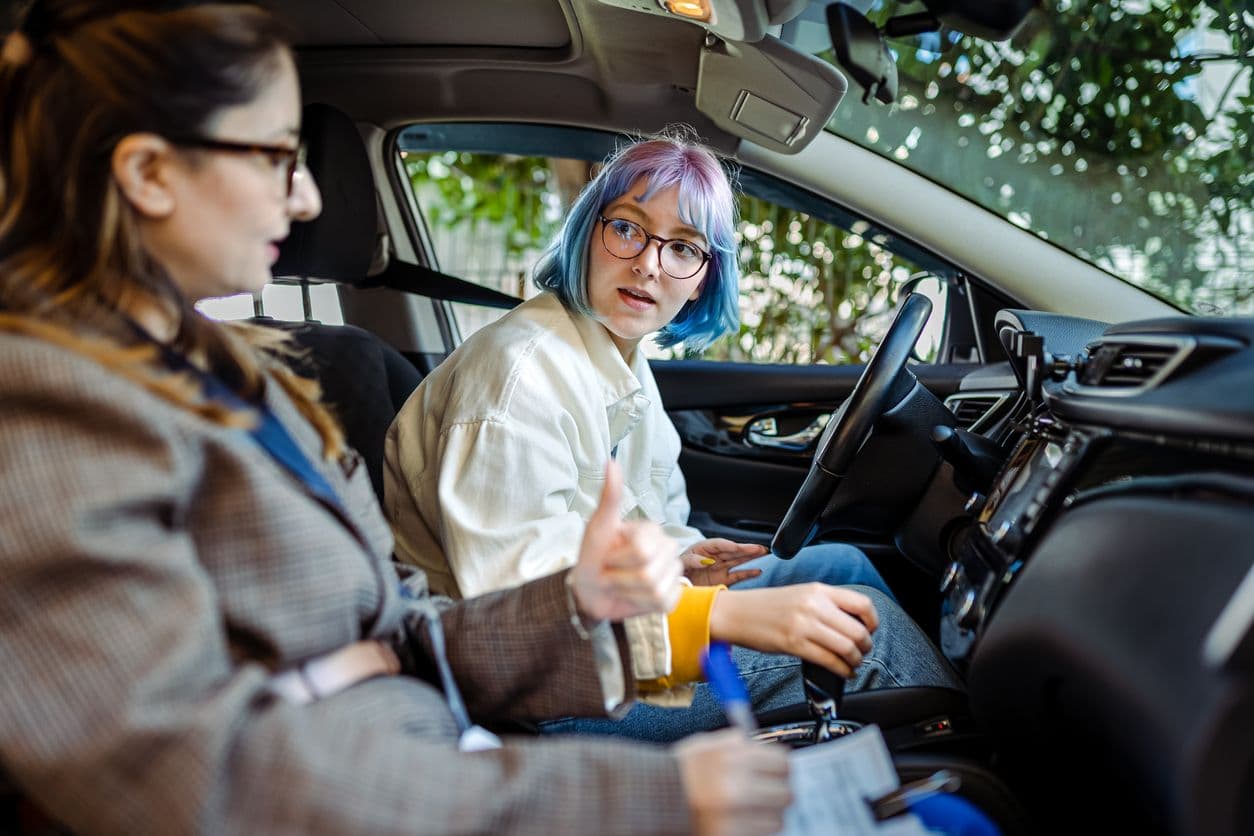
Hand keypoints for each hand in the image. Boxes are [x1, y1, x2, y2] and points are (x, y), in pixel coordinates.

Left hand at [570, 459, 682, 620]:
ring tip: (617, 584)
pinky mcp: (671, 597)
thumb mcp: (598, 526)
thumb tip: (610, 461)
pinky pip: (661, 603)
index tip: (606, 555)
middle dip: (619, 577)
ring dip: (625, 592)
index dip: (616, 558)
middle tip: (610, 572)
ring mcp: (672, 574)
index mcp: (652, 531)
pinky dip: (638, 604)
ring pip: (653, 590)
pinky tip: (631, 596)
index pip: (641, 551)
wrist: (588, 589)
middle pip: (647, 573)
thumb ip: (610, 497)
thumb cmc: (592, 555)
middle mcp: (668, 549)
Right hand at [675, 729, 790, 835]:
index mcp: (733, 759)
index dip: (781, 766)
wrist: (650, 799)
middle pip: (785, 793)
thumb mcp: (706, 745)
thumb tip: (763, 746)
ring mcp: (734, 816)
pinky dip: (755, 830)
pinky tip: (742, 821)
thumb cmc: (677, 773)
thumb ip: (736, 743)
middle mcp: (737, 787)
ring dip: (768, 815)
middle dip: (778, 792)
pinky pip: (760, 835)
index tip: (777, 770)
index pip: (783, 762)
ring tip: (752, 810)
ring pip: (777, 819)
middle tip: (769, 792)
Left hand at [680, 539, 767, 586]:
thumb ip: (692, 560)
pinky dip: (747, 573)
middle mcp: (713, 556)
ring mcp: (719, 568)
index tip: (737, 547)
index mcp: (702, 548)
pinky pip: (737, 575)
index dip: (728, 545)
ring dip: (750, 557)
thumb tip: (706, 561)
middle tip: (759, 548)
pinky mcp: (722, 579)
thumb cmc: (677, 569)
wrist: (675, 585)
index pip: (718, 544)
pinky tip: (758, 571)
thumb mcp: (681, 562)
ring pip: (737, 560)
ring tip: (764, 553)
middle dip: (745, 549)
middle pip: (732, 551)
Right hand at [708, 584, 877, 678]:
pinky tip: (843, 672)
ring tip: (852, 663)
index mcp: (818, 590)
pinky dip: (842, 670)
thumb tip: (852, 623)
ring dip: (856, 660)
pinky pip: (829, 661)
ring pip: (847, 647)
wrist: (736, 613)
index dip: (873, 621)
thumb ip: (826, 604)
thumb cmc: (767, 606)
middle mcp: (813, 605)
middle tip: (862, 651)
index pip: (861, 604)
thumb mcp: (801, 595)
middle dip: (866, 646)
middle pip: (857, 630)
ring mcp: (804, 625)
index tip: (870, 630)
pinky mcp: (794, 644)